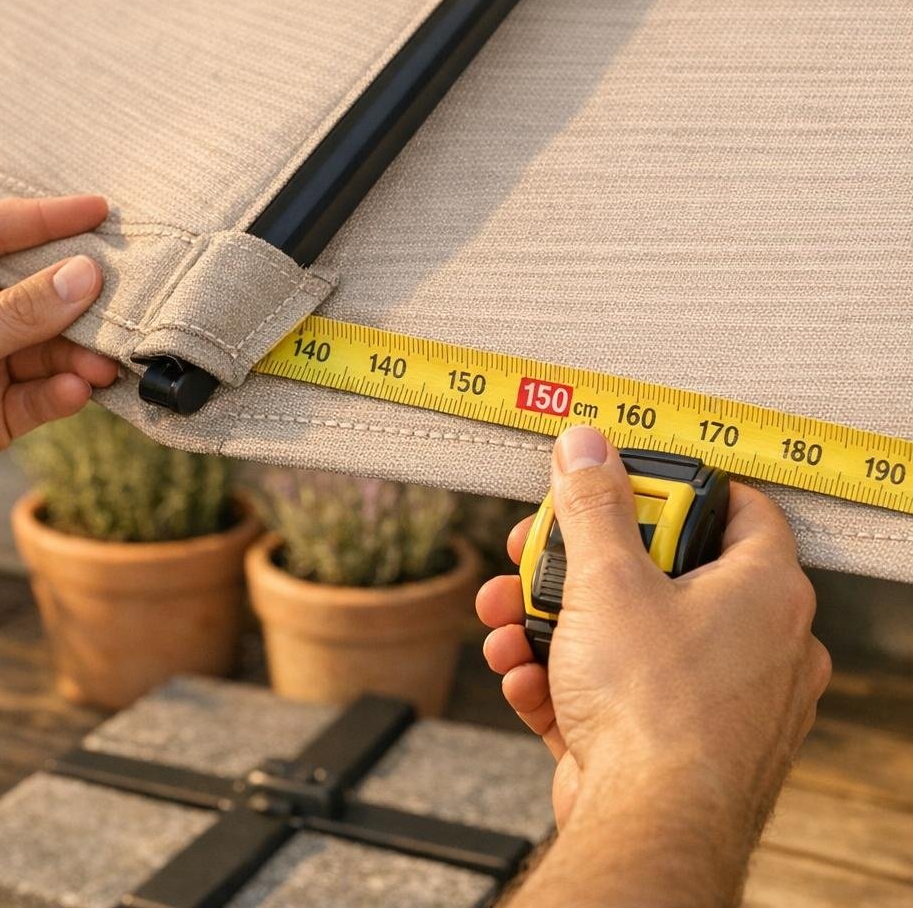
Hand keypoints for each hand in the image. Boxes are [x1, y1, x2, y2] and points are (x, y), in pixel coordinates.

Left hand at [0, 195, 118, 549]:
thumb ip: (12, 316)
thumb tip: (82, 276)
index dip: (45, 222)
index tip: (100, 213)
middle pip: (24, 288)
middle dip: (72, 294)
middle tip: (122, 295)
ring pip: (39, 344)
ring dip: (76, 351)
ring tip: (106, 360)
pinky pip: (35, 393)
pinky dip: (61, 390)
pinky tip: (78, 389)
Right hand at [475, 427, 829, 836]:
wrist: (648, 825)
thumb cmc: (655, 708)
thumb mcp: (607, 581)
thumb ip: (592, 507)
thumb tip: (586, 447)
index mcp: (765, 590)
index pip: (737, 508)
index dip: (671, 487)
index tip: (615, 484)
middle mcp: (754, 643)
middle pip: (658, 572)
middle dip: (576, 565)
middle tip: (534, 554)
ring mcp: (714, 698)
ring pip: (624, 636)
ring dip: (552, 625)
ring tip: (506, 621)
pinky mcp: (672, 743)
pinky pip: (614, 693)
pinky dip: (563, 681)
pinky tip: (523, 678)